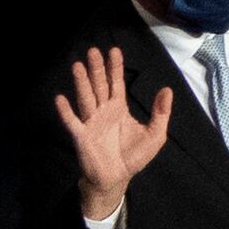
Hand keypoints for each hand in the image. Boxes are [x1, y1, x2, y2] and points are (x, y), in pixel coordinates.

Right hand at [58, 47, 175, 214]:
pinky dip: (66, 110)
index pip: (116, 83)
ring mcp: (91, 123)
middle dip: (96, 68)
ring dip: (81, 82)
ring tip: (77, 65)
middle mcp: (103, 112)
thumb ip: (161, 112)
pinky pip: (72, 122)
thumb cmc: (134, 156)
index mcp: (119, 109)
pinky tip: (60, 98)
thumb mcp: (155, 134)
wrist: (116, 178)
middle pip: (99, 85)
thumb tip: (167, 89)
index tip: (114, 50)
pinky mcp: (82, 137)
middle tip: (93, 50)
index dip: (115, 67)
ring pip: (85, 98)